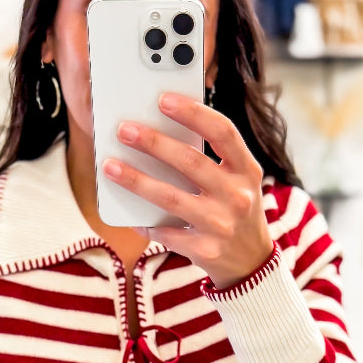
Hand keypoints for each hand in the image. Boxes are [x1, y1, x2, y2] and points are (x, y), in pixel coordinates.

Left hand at [102, 93, 273, 287]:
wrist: (251, 262)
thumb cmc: (235, 210)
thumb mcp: (236, 181)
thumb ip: (211, 159)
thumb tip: (160, 133)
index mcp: (247, 170)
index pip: (223, 132)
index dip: (193, 113)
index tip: (163, 99)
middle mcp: (238, 196)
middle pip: (190, 162)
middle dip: (153, 143)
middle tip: (124, 130)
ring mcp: (222, 225)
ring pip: (170, 197)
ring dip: (136, 180)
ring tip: (111, 166)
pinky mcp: (206, 251)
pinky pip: (166, 232)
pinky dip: (146, 223)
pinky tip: (131, 216)